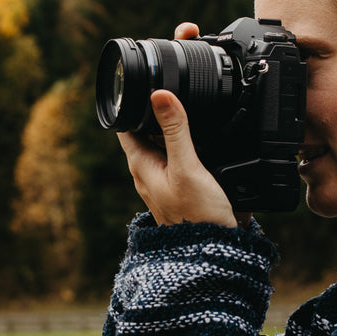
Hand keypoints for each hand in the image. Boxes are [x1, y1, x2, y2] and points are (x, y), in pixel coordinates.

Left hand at [118, 89, 237, 228]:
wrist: (211, 251)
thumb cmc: (196, 215)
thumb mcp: (186, 166)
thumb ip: (175, 129)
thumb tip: (159, 94)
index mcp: (140, 164)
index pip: (125, 126)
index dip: (131, 104)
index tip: (142, 85)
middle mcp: (147, 172)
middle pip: (145, 132)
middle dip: (155, 113)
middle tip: (173, 92)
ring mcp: (162, 181)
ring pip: (162, 145)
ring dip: (171, 129)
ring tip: (188, 112)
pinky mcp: (179, 187)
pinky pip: (176, 158)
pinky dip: (184, 145)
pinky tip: (200, 140)